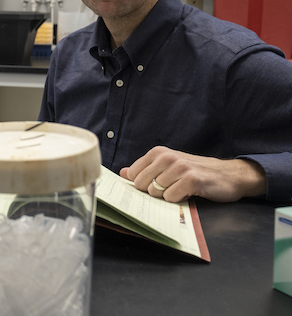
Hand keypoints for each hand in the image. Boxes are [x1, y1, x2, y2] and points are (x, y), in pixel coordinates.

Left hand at [120, 146, 266, 202]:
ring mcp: (179, 167)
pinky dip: (178, 199)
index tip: (152, 186)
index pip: (132, 174)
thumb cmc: (196, 171)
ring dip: (167, 196)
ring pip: (155, 192)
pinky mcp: (191, 180)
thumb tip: (122, 173)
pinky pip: (171, 197)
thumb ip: (145, 169)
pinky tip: (189, 193)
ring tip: (181, 189)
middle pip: (141, 184)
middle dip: (153, 191)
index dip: (140, 184)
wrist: (229, 175)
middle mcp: (167, 157)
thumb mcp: (169, 166)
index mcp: (158, 152)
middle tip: (170, 188)